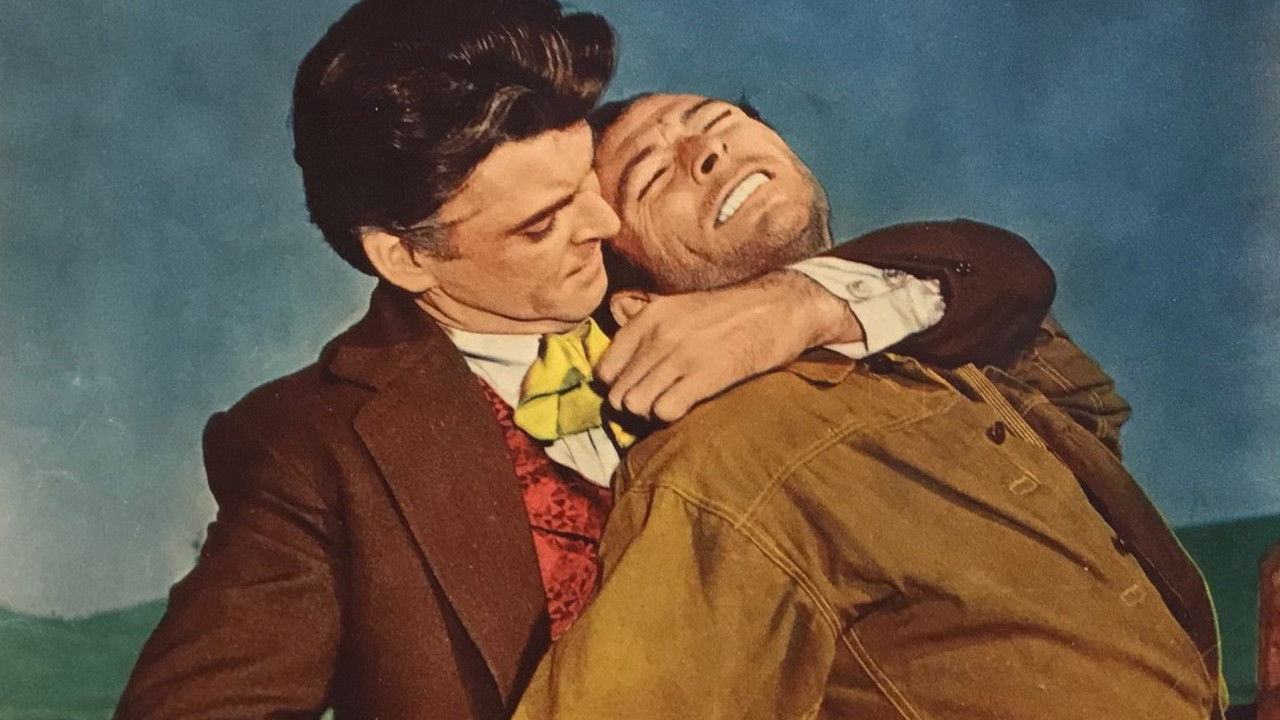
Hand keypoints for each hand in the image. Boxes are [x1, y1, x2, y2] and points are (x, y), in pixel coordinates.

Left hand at [596, 270, 864, 422]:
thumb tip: (617, 367)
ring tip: (673, 405)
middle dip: (634, 406)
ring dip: (651, 414)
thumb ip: (645, 330)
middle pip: (617, 394)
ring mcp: (681, 354)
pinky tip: (688, 406)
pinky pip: (664, 411)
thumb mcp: (678, 308)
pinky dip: (671, 416)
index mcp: (647, 317)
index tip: (640, 389)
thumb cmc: (730, 314)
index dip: (619, 387)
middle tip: (658, 404)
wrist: (780, 307)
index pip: (605, 371)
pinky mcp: (706, 374)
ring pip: (634, 405)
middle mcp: (658, 334)